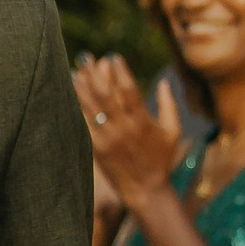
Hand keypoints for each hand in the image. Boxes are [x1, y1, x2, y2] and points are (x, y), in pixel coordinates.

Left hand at [75, 54, 188, 202]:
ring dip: (81, 87)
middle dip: (94, 73)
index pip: (129, 90)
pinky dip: (78, 108)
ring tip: (75, 71)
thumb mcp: (173, 131)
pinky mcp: (96, 148)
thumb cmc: (162, 159)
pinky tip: (72, 96)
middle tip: (86, 56)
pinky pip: (84, 124)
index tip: (113, 56)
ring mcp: (107, 139)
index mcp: (142, 121)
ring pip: (91, 108)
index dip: (120, 71)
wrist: (145, 189)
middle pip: (105, 95)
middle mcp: (123, 128)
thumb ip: (169, 104)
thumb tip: (163, 81)